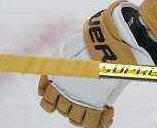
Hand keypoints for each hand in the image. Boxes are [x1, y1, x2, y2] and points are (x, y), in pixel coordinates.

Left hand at [37, 1, 156, 127]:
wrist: (111, 41)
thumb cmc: (95, 38)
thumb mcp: (74, 43)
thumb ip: (70, 56)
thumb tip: (69, 59)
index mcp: (54, 76)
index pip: (45, 96)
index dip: (53, 97)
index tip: (65, 93)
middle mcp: (61, 90)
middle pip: (60, 109)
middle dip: (72, 105)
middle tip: (87, 97)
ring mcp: (76, 98)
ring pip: (74, 118)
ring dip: (85, 113)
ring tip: (100, 106)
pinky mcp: (93, 104)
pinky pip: (92, 123)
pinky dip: (101, 122)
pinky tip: (109, 113)